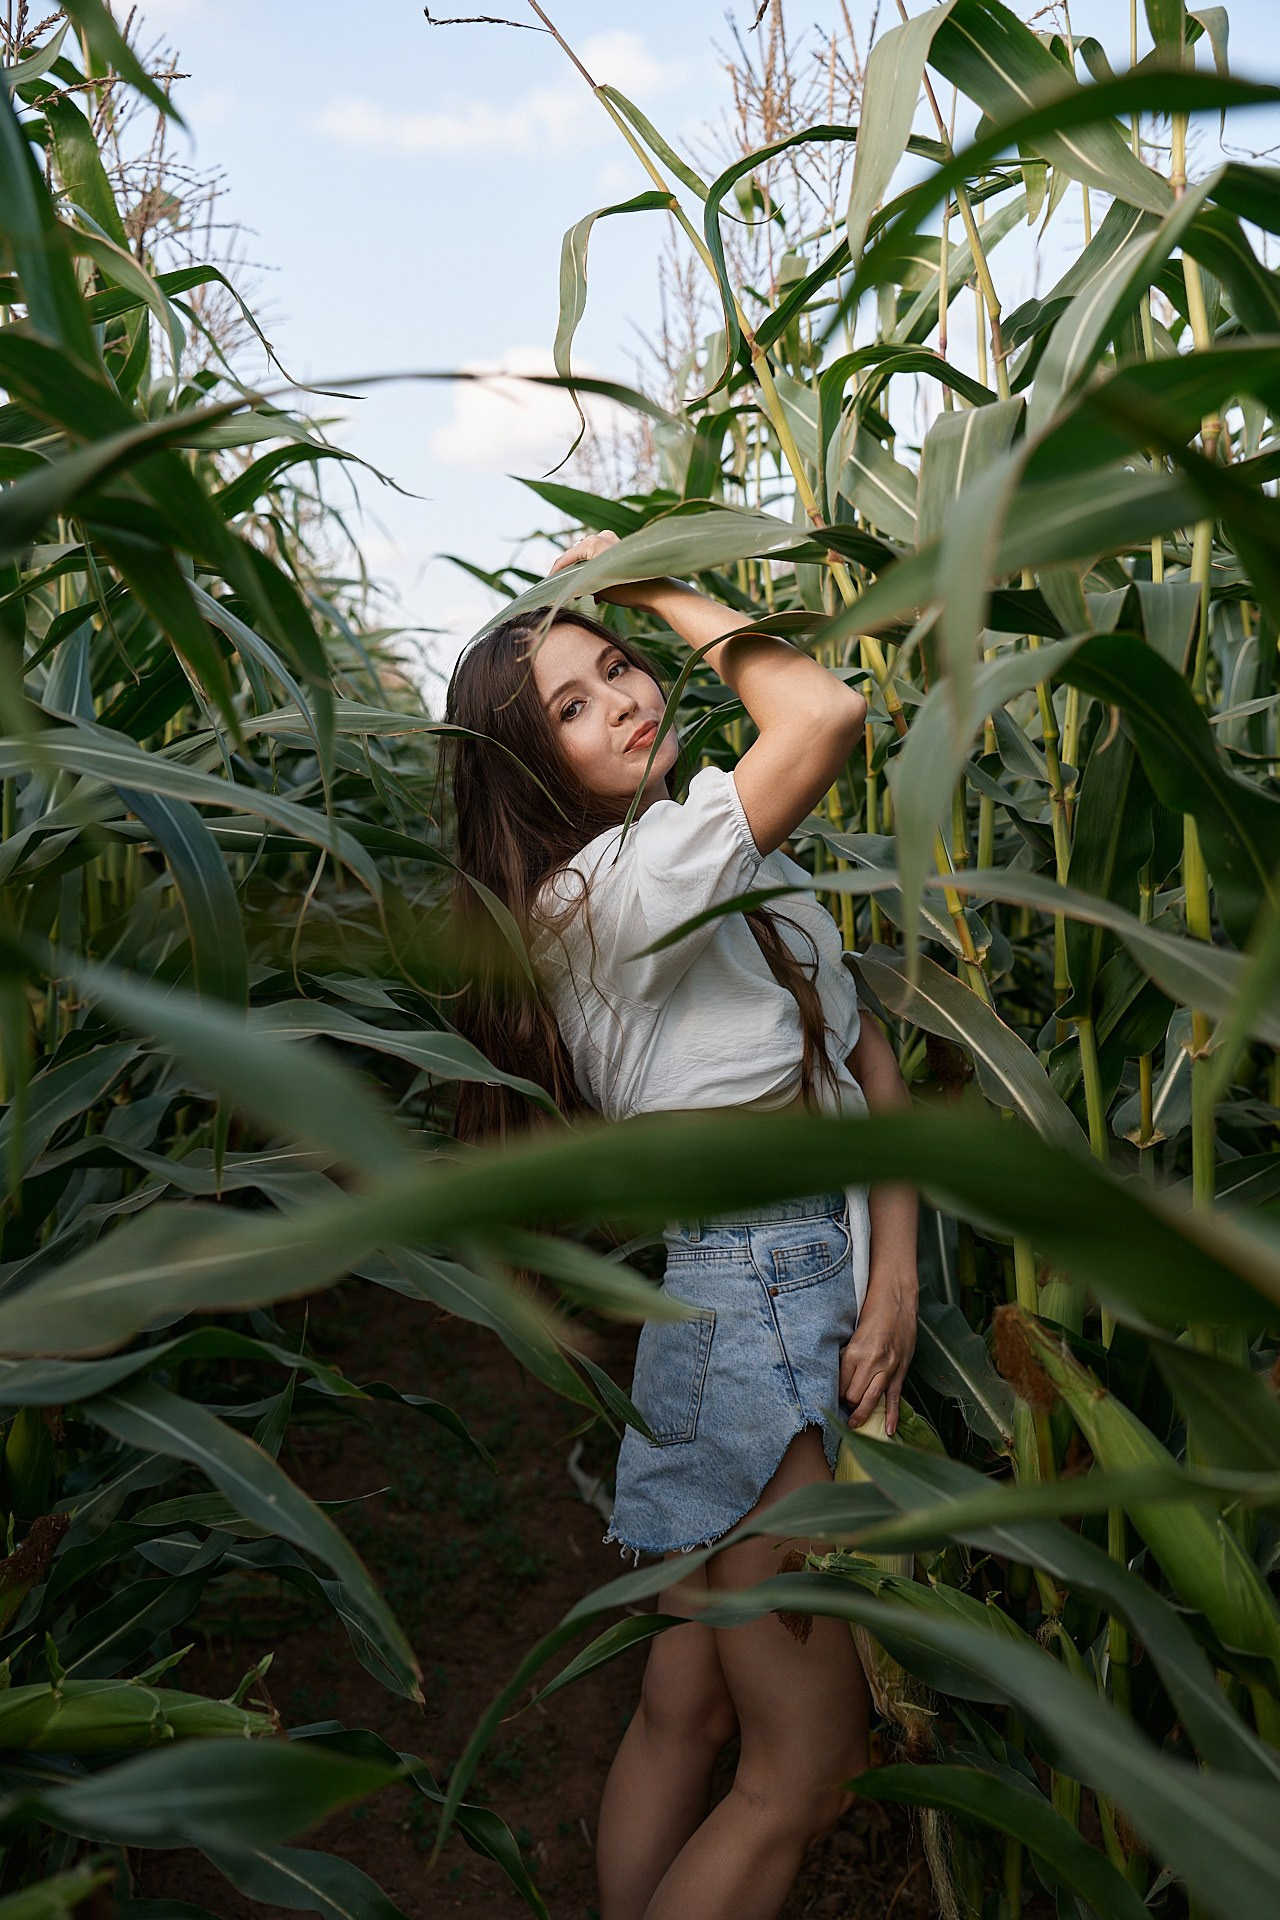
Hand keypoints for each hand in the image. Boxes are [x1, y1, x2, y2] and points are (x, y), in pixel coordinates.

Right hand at [548, 529, 664, 609]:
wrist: (657, 592)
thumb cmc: (625, 590)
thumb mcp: (594, 586)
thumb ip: (576, 581)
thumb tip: (561, 585)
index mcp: (592, 543)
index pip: (565, 559)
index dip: (554, 576)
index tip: (547, 589)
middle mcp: (601, 537)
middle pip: (577, 557)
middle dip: (571, 577)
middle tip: (563, 593)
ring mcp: (612, 542)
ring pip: (588, 560)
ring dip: (583, 578)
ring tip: (580, 596)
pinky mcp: (621, 551)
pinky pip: (600, 561)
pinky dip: (596, 576)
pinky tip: (598, 596)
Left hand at [839, 1269, 917, 1434]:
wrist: (898, 1299)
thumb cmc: (872, 1311)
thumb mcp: (852, 1332)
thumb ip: (847, 1354)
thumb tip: (837, 1375)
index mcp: (855, 1352)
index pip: (841, 1385)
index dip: (835, 1393)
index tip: (832, 1396)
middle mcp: (871, 1363)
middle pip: (854, 1396)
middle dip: (848, 1403)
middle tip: (843, 1404)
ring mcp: (888, 1368)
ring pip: (873, 1400)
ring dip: (863, 1414)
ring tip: (855, 1425)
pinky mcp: (901, 1370)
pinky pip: (895, 1397)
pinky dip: (893, 1416)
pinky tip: (890, 1431)